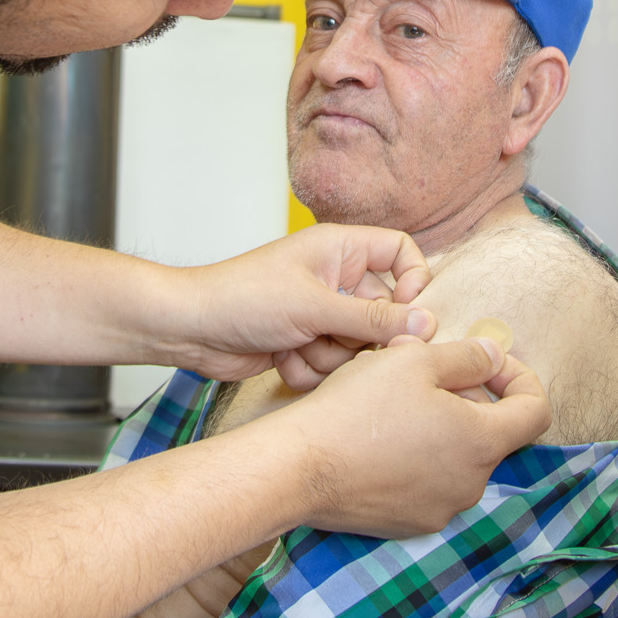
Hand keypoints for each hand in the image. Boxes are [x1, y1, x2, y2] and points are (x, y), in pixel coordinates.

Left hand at [171, 223, 435, 387]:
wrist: (190, 329)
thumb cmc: (243, 297)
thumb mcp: (315, 307)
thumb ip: (374, 319)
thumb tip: (427, 325)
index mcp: (340, 249)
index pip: (401, 253)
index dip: (413, 282)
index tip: (407, 315)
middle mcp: (335, 279)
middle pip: (383, 313)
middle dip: (359, 337)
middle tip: (334, 339)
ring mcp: (319, 313)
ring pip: (357, 347)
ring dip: (329, 356)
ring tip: (296, 344)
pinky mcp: (305, 343)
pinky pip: (331, 366)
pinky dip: (308, 369)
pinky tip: (280, 358)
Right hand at [260, 335, 550, 537]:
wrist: (299, 468)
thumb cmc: (356, 409)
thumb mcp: (413, 361)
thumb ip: (466, 357)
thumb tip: (494, 355)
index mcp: (481, 442)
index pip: (535, 411)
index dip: (520, 379)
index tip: (488, 363)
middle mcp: (470, 484)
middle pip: (490, 434)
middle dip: (466, 399)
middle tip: (421, 373)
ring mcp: (440, 509)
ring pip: (455, 458)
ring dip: (438, 428)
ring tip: (393, 403)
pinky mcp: (408, 524)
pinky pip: (427, 484)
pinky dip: (415, 458)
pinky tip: (378, 439)